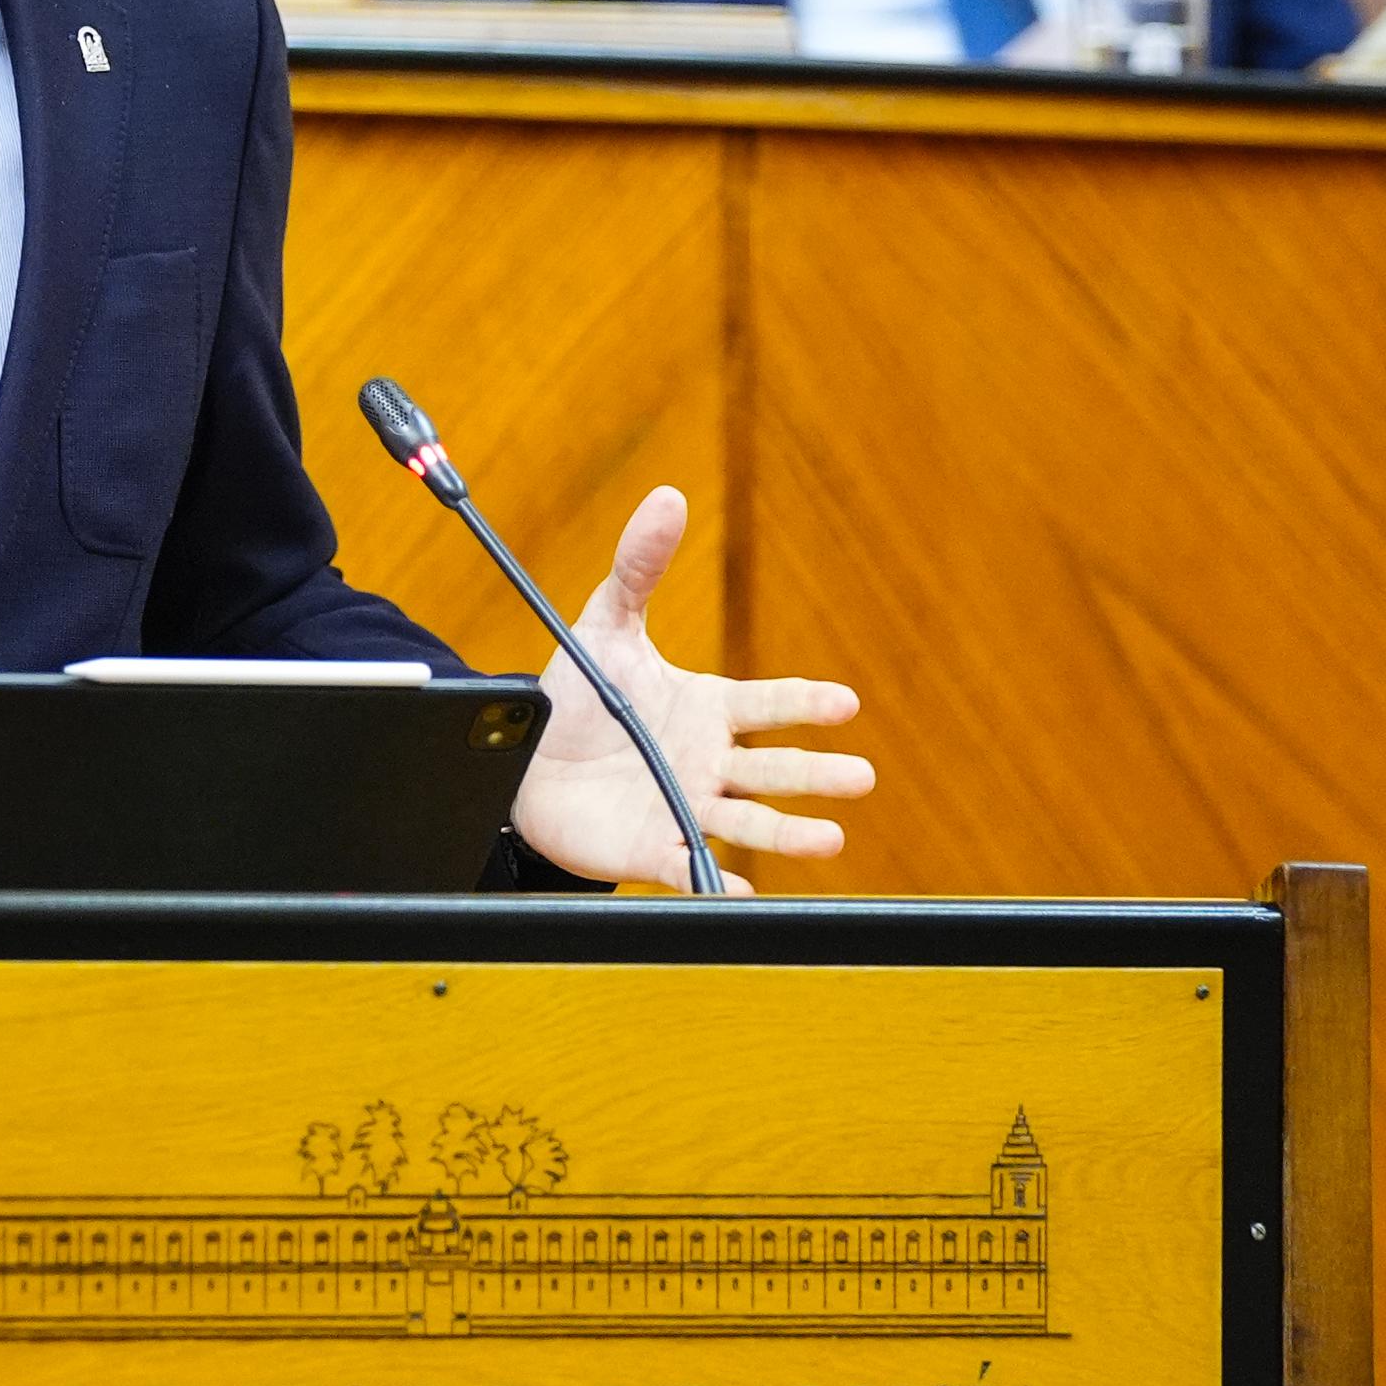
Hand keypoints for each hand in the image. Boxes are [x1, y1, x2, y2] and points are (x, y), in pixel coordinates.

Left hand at [505, 487, 869, 891]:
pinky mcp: (654, 848)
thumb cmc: (578, 696)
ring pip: (749, 821)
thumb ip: (639, 566)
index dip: (804, 703)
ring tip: (830, 839)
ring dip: (790, 832)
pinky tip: (746, 887)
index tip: (843, 703)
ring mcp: (684, 805)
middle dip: (817, 774)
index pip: (767, 704)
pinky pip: (692, 868)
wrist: (525, 762)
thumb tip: (668, 497)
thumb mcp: (607, 624)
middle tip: (861, 778)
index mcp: (708, 708)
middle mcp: (708, 761)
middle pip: (774, 769)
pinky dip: (718, 878)